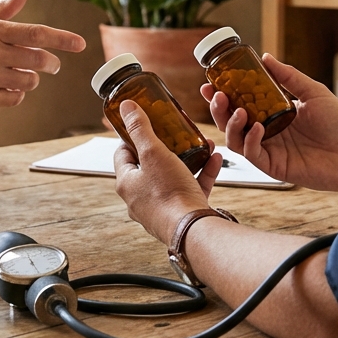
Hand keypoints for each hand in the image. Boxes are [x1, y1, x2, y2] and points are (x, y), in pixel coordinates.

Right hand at [0, 0, 85, 110]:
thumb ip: (1, 9)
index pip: (35, 33)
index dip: (62, 38)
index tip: (81, 44)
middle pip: (38, 59)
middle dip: (50, 63)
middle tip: (51, 64)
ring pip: (29, 81)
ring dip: (30, 79)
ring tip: (18, 74)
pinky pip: (15, 97)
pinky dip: (16, 94)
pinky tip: (4, 87)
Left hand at [111, 100, 223, 244]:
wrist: (193, 229)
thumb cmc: (168, 194)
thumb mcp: (153, 153)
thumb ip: (140, 128)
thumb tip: (126, 107)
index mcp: (127, 184)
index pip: (123, 155)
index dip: (131, 137)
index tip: (142, 125)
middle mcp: (140, 199)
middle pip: (149, 167)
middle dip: (166, 147)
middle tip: (175, 134)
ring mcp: (162, 208)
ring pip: (173, 177)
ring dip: (188, 159)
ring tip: (200, 144)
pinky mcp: (182, 213)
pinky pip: (192, 189)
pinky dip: (203, 173)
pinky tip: (214, 159)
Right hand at [201, 53, 337, 192]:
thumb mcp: (313, 92)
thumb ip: (288, 76)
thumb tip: (265, 56)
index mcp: (272, 113)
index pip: (240, 102)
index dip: (223, 94)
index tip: (210, 83)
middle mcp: (266, 132)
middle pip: (231, 121)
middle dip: (219, 109)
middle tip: (216, 95)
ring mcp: (268, 149)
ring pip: (236, 139)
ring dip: (231, 124)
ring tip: (237, 111)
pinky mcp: (274, 166)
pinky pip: (252, 154)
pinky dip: (250, 141)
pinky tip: (257, 128)